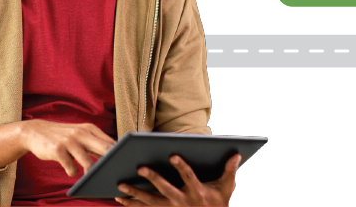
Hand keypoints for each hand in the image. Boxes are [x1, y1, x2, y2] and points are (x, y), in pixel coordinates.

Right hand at [19, 119, 115, 177]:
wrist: (36, 131)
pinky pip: (71, 169)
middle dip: (110, 164)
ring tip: (87, 176)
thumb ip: (96, 144)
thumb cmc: (63, 136)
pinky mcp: (58, 150)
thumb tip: (115, 157)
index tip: (121, 166)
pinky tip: (69, 169)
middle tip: (111, 174)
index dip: (119, 156)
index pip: (111, 143)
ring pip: (88, 163)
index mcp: (90, 129)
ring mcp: (70, 141)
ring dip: (89, 174)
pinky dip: (72, 172)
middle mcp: (82, 133)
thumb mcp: (80, 135)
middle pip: (105, 150)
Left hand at [116, 153, 240, 206]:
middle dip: (153, 179)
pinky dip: (132, 203)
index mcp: (198, 192)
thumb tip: (236, 153)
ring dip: (135, 193)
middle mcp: (183, 202)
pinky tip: (119, 198)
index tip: (172, 155)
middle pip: (165, 190)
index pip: (189, 177)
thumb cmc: (218, 203)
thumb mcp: (226, 188)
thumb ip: (229, 170)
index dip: (181, 166)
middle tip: (140, 167)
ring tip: (120, 185)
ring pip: (150, 201)